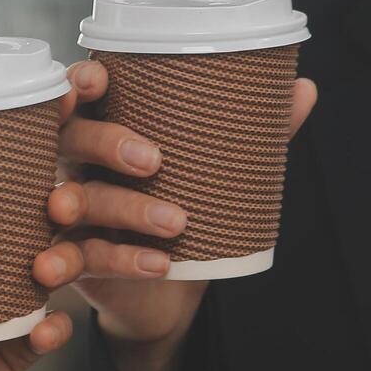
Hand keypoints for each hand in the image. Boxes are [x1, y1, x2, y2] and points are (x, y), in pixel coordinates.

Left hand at [0, 147, 74, 370]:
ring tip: (44, 272)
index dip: (48, 141)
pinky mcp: (18, 350)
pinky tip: (43, 329)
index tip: (67, 105)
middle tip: (64, 204)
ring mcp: (11, 304)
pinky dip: (53, 331)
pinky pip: (52, 335)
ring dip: (66, 266)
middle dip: (75, 203)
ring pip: (63, 271)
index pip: (16, 174)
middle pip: (54, 218)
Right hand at [31, 61, 317, 370]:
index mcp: (102, 128)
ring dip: (127, 209)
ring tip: (176, 223)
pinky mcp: (71, 259)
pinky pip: (88, 257)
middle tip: (154, 160)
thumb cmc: (180, 206)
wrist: (164, 290)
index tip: (96, 80)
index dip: (77, 82)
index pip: (76, 95)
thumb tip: (305, 89)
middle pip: (69, 140)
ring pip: (79, 200)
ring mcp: (66, 212)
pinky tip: (159, 265)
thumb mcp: (213, 171)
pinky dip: (124, 260)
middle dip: (106, 142)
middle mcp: (74, 165)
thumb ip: (250, 134)